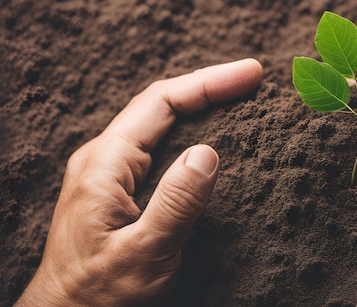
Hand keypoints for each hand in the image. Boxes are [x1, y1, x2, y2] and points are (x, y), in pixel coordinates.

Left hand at [16, 59, 262, 305]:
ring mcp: (110, 172)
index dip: (209, 83)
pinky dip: (191, 130)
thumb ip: (175, 202)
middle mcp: (105, 158)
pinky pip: (159, 146)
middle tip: (253, 80)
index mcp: (106, 163)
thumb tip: (208, 152)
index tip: (251, 74)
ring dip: (201, 105)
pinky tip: (211, 135)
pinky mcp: (119, 188)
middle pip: (163, 104)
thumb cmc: (99, 294)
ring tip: (239, 97)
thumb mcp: (144, 252)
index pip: (162, 102)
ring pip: (162, 123)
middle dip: (209, 87)